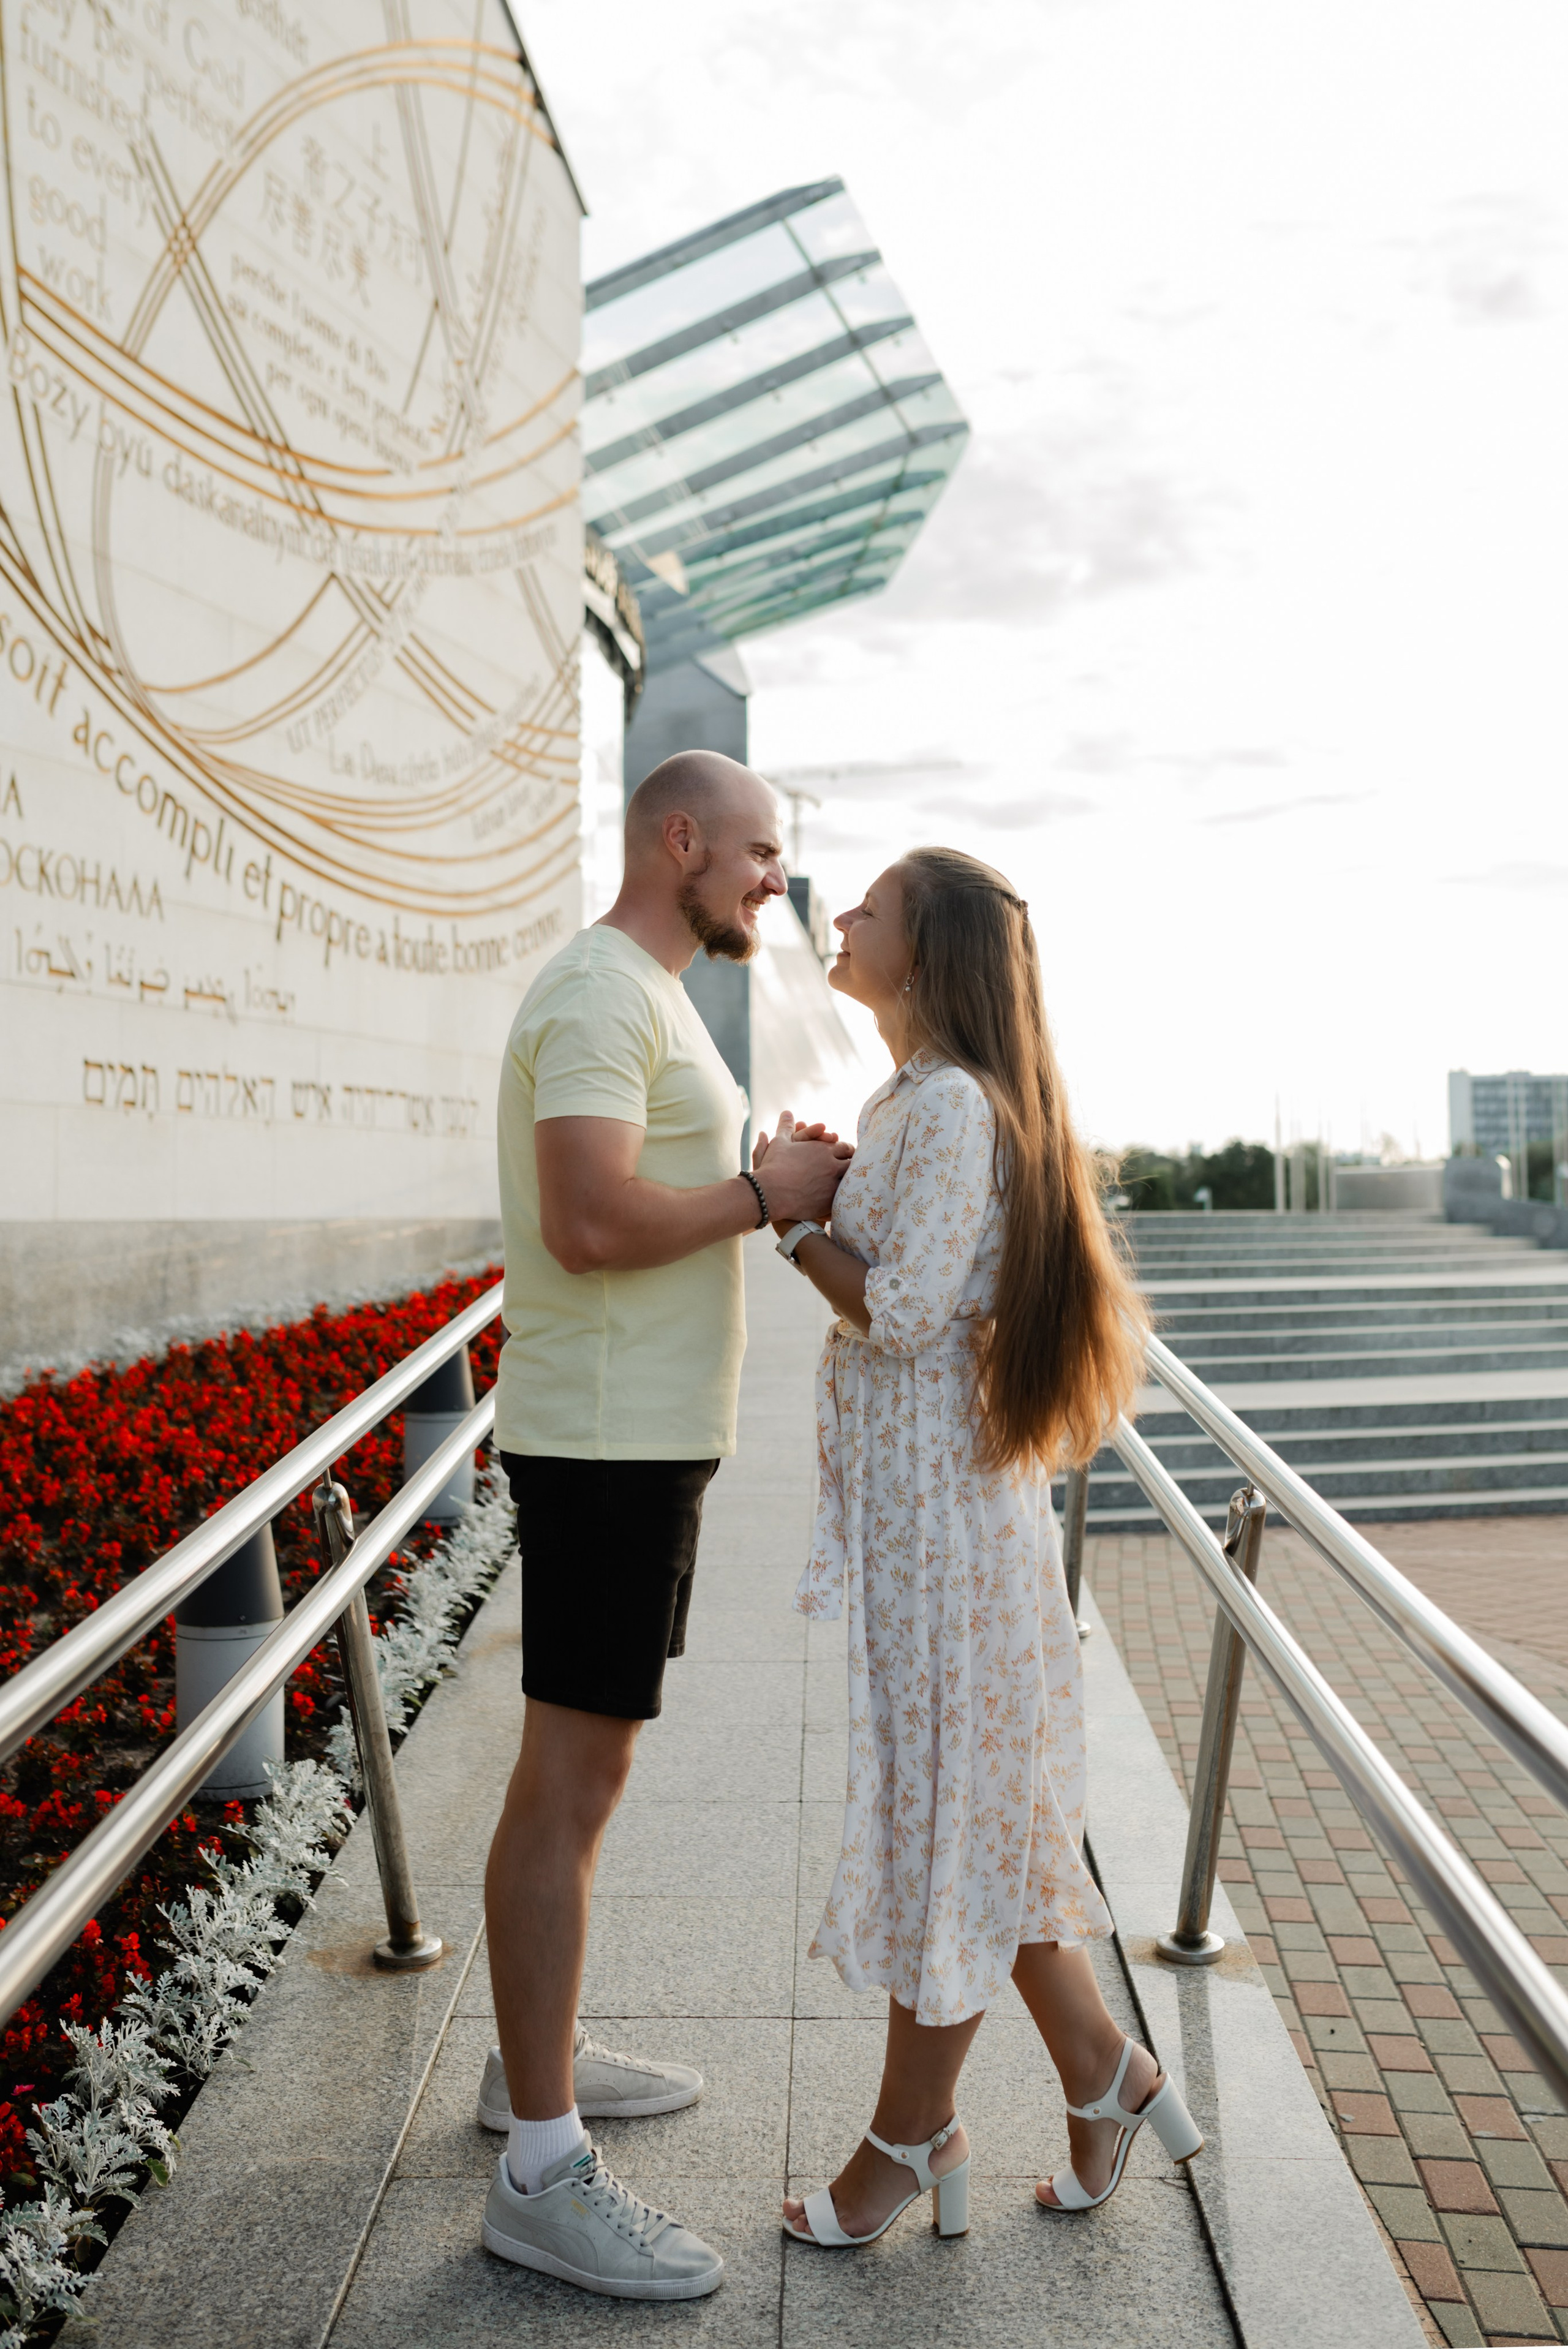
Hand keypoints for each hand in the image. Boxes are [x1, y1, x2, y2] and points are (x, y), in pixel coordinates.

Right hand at [752, 1109, 851, 1224]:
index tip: (844, 1155)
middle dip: (851, 1165)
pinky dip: (844, 1197)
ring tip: (848, 1183)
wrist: (769, 1193)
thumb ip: (786, 1127)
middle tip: (850, 1168)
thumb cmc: (773, 1165)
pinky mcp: (829, 1202)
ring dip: (849, 1181)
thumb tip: (787, 1112)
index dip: (845, 1151)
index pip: (844, 1148)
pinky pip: (843, 1199)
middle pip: (852, 1163)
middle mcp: (832, 1165)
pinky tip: (842, 1199)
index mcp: (823, 1149)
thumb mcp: (780, 1142)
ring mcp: (832, 1184)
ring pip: (850, 1181)